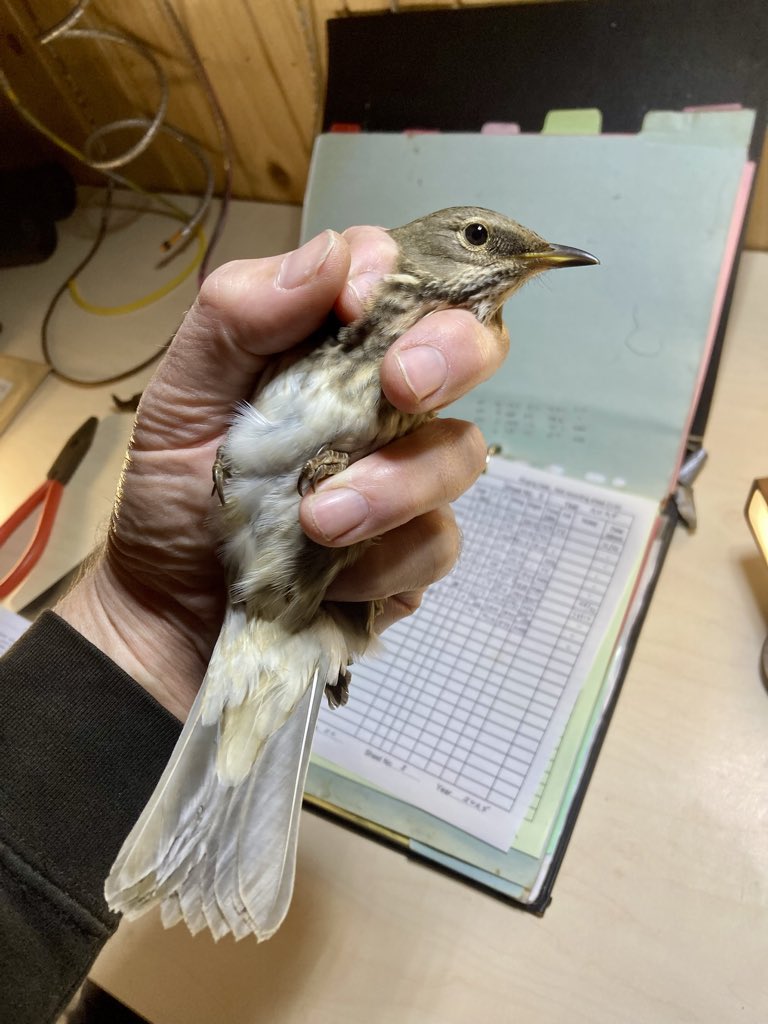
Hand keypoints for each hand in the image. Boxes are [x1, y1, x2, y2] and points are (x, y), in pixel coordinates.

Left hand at [56, 227, 508, 719]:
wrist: (168, 608)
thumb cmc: (173, 492)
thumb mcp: (183, 393)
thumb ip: (238, 315)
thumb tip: (330, 254)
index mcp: (331, 348)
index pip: (396, 279)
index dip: (393, 275)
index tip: (354, 303)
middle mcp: (384, 402)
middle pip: (470, 346)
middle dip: (450, 354)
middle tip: (403, 383)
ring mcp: (408, 477)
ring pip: (460, 453)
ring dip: (396, 484)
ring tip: (318, 521)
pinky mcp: (413, 552)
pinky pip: (436, 543)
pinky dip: (383, 559)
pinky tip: (330, 576)